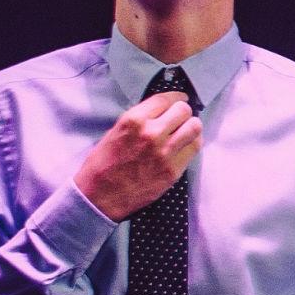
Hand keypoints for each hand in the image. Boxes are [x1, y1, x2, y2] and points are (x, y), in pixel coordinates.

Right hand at [74, 91, 201, 220]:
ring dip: (191, 126)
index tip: (179, 99)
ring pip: (195, 127)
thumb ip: (140, 119)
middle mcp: (151, 133)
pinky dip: (192, 143)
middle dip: (183, 112)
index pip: (165, 99)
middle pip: (184, 110)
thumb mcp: (115, 131)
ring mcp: (164, 153)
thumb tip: (161, 111)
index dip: (175, 97)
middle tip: (180, 117)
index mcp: (134, 120)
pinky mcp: (173, 170)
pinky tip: (185, 144)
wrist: (99, 196)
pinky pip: (194, 148)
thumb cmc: (103, 164)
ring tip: (186, 130)